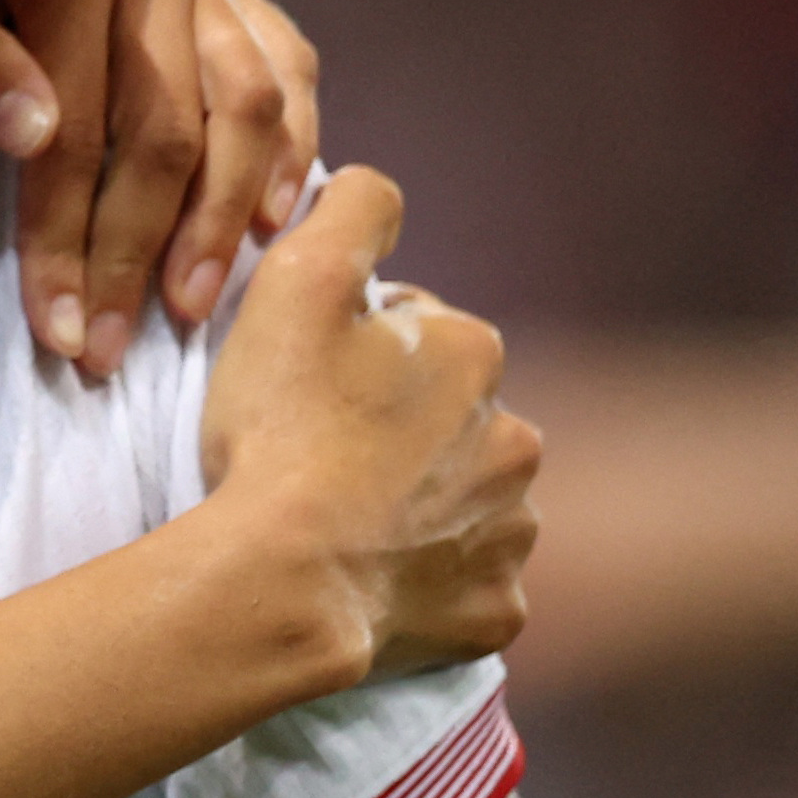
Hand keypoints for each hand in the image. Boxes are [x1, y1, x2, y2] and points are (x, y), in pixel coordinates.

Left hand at [0, 0, 321, 379]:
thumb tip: (36, 142)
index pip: (82, 130)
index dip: (69, 239)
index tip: (61, 329)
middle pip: (172, 131)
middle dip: (140, 252)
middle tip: (114, 347)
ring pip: (251, 106)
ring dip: (225, 218)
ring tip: (193, 304)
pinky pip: (288, 66)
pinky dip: (291, 146)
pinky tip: (272, 219)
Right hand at [197, 168, 540, 682]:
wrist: (283, 581)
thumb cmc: (281, 430)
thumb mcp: (297, 282)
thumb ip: (351, 211)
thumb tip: (376, 186)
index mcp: (473, 354)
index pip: (418, 334)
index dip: (357, 355)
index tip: (307, 389)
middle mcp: (516, 441)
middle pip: (452, 421)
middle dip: (402, 432)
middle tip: (321, 459)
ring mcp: (511, 533)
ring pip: (467, 503)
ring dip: (421, 506)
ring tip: (344, 524)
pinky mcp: (499, 612)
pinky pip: (468, 586)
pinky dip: (430, 583)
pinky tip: (372, 581)